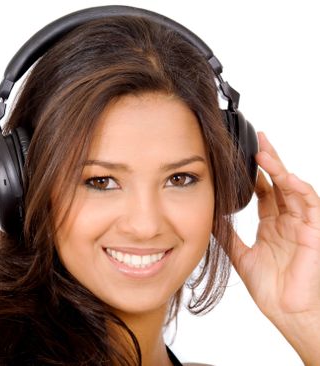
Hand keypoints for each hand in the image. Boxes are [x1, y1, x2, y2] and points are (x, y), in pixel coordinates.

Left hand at [229, 132, 319, 363]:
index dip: (255, 175)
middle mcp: (288, 222)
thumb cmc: (271, 289)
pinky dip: (299, 190)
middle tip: (258, 139)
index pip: (265, 193)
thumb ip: (228, 237)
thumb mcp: (242, 257)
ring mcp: (302, 225)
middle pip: (280, 184)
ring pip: (294, 189)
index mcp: (272, 226)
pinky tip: (286, 177)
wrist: (288, 312)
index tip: (241, 158)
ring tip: (264, 152)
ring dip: (280, 170)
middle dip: (270, 161)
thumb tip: (209, 220)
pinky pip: (310, 206)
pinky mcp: (314, 233)